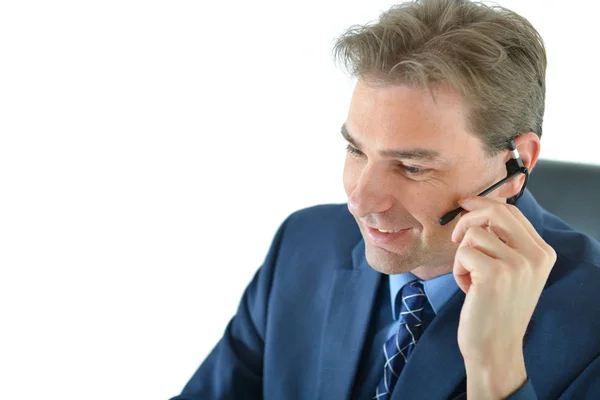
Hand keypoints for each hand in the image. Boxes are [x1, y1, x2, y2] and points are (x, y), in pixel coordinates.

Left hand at [451, 196, 555, 397]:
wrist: (495, 347)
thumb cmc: (496, 308)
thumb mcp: (513, 272)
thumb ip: (505, 243)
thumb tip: (478, 209)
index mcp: (542, 253)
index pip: (512, 212)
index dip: (484, 204)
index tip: (465, 205)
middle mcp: (535, 256)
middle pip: (496, 211)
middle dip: (468, 216)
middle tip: (455, 234)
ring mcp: (517, 264)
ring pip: (473, 234)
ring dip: (462, 255)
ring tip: (471, 278)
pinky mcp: (494, 273)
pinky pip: (462, 253)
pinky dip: (458, 270)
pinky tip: (468, 289)